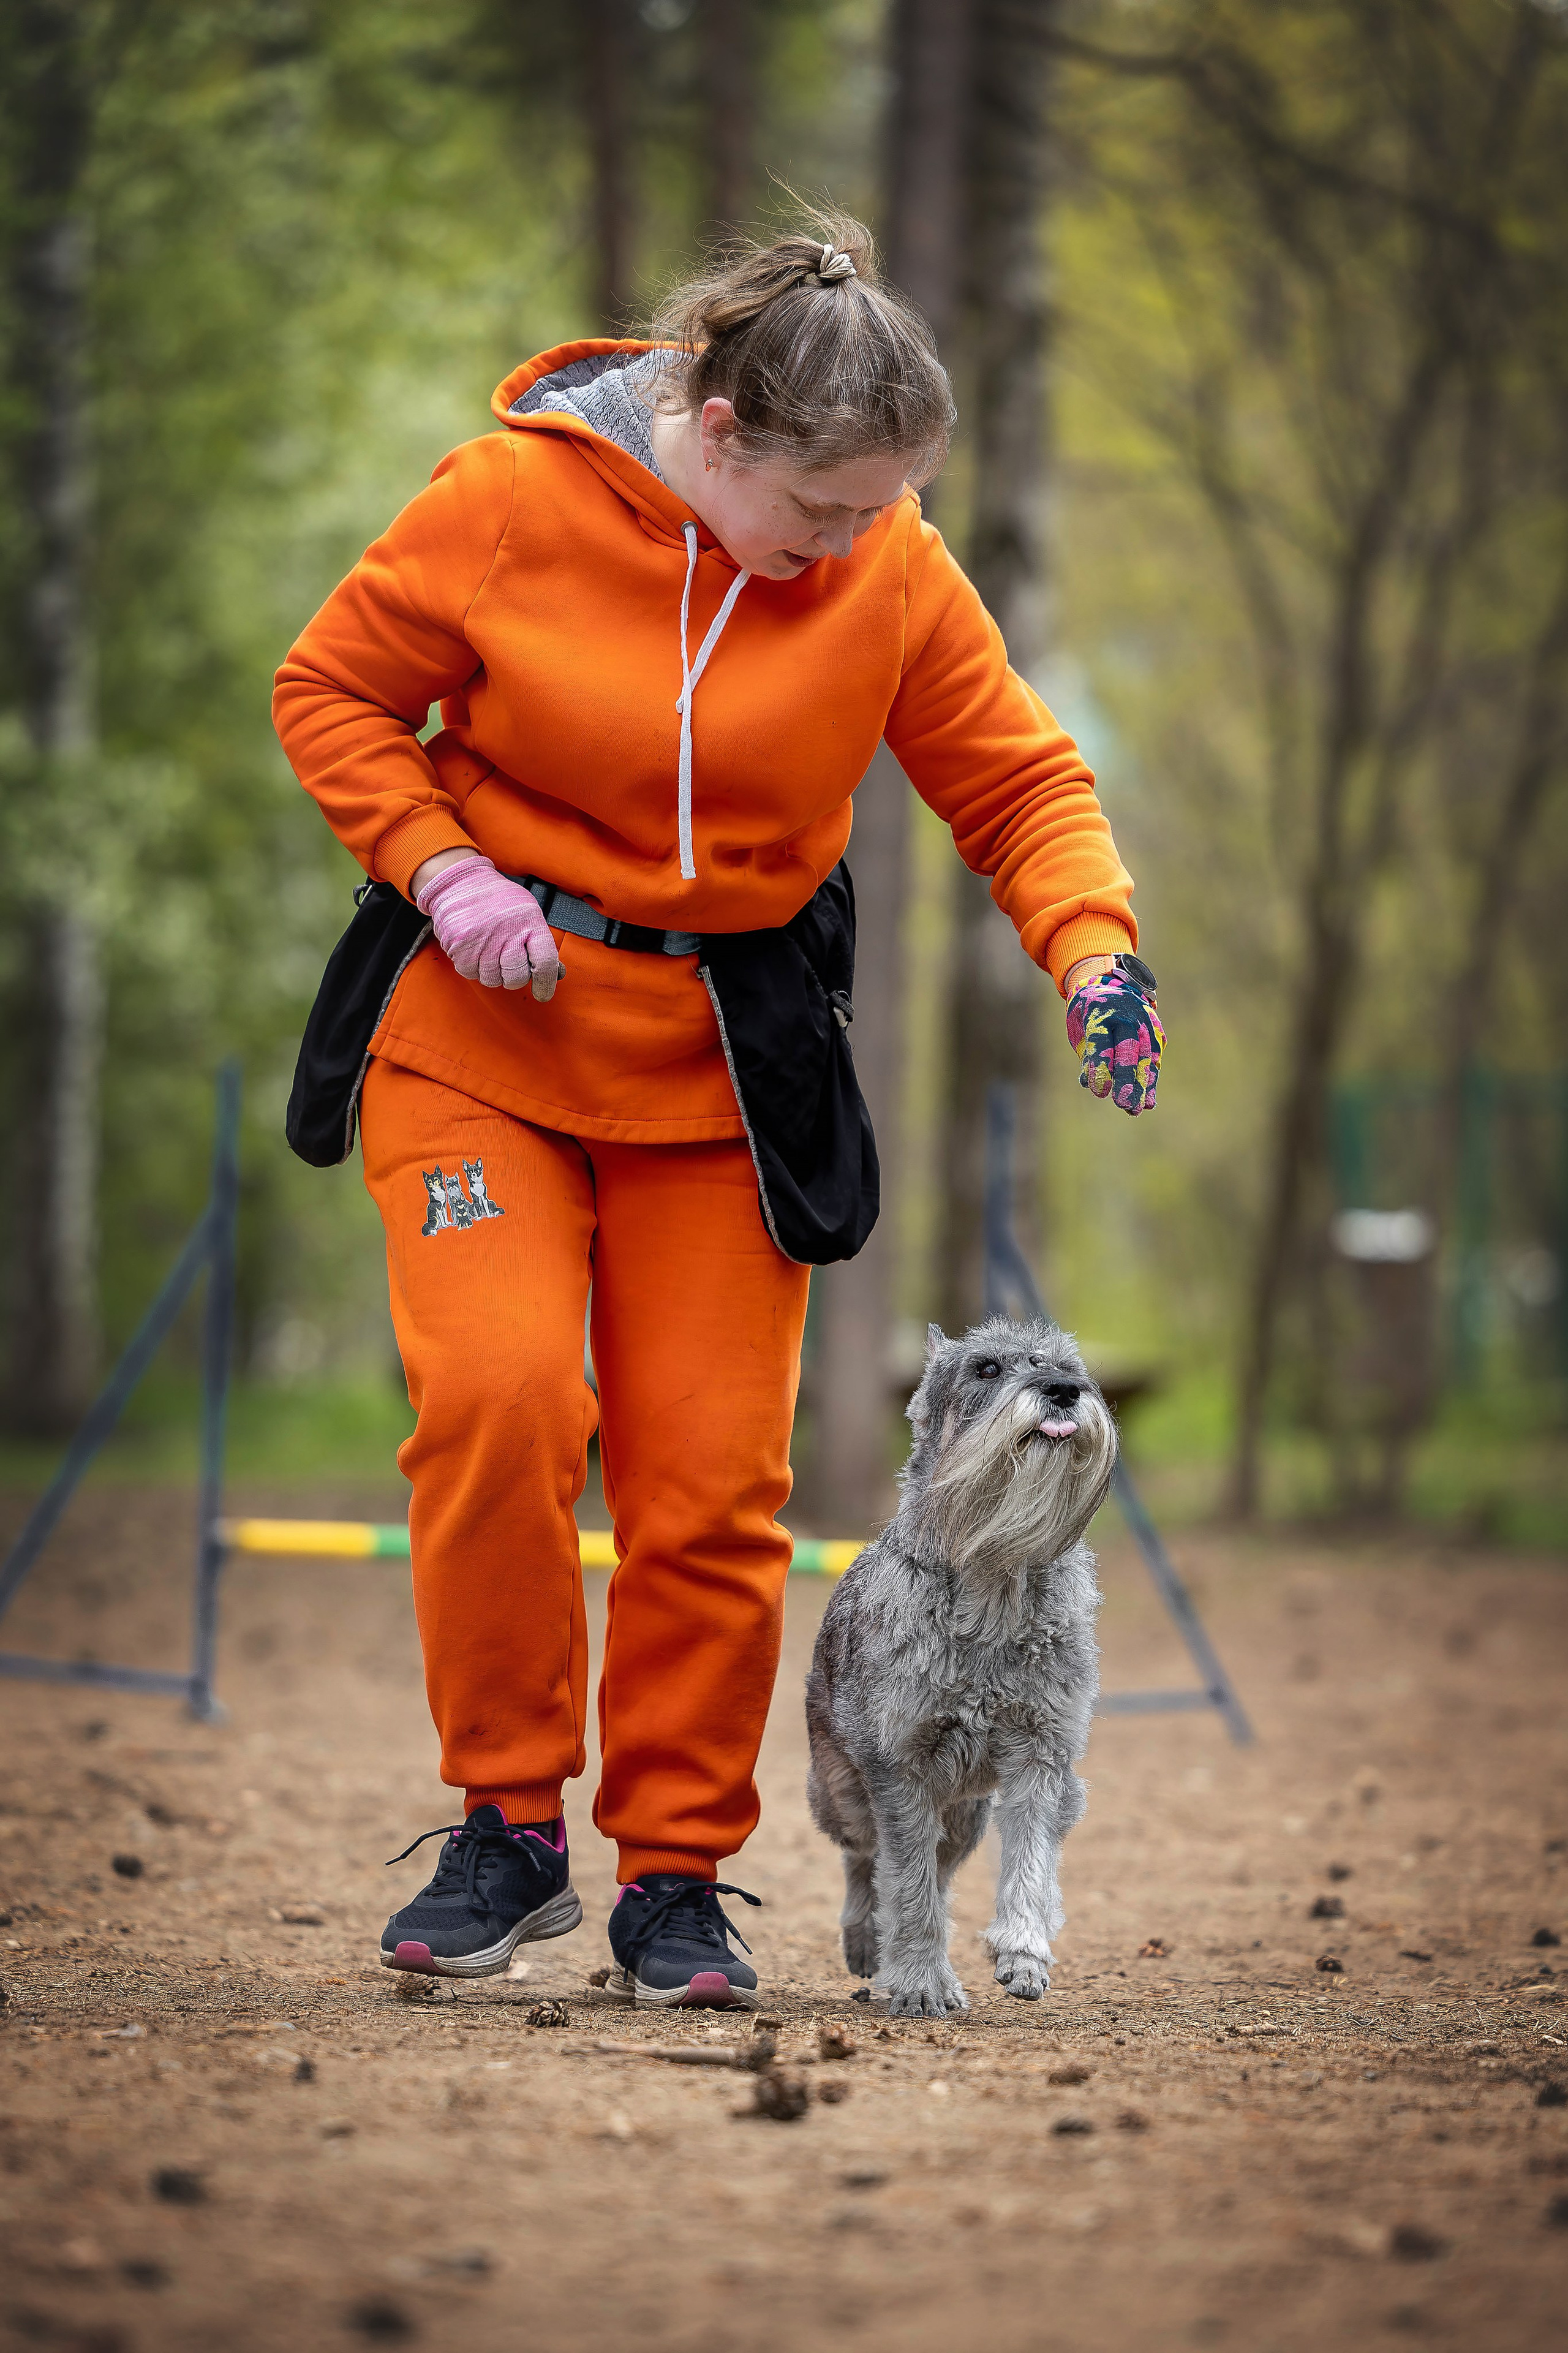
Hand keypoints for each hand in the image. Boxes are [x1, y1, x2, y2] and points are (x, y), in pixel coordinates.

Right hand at [414, 854, 560, 1000]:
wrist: (460, 881)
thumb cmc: (498, 900)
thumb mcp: (528, 913)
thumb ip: (541, 943)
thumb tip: (557, 974)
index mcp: (530, 921)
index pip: (545, 962)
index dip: (546, 983)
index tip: (542, 995)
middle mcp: (507, 931)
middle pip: (517, 977)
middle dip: (514, 977)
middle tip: (507, 963)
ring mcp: (482, 940)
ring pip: (492, 980)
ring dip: (491, 972)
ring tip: (488, 951)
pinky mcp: (460, 946)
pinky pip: (470, 973)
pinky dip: (472, 967)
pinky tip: (474, 949)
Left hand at [1065, 967, 1162, 1115]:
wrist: (1115, 984)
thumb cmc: (1090, 1012)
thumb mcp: (1081, 1028)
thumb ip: (1088, 1053)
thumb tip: (1088, 1082)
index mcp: (1102, 1011)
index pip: (1101, 1041)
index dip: (1101, 1066)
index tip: (1099, 1091)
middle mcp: (1128, 1016)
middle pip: (1128, 1051)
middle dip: (1127, 1079)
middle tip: (1123, 1104)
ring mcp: (1146, 1024)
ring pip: (1145, 1057)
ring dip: (1142, 1086)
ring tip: (1137, 1109)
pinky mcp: (1157, 1034)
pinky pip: (1154, 1059)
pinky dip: (1150, 1081)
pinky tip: (1148, 1101)